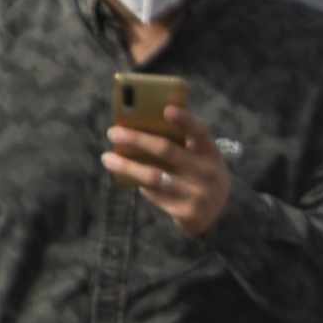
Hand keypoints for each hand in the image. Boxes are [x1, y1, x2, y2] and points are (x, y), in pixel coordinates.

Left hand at [104, 99, 238, 234]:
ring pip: (154, 176)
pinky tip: (125, 176)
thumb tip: (139, 127)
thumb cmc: (198, 174)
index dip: (185, 120)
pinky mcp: (187, 212)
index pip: (200, 132)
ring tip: (107, 158)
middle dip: (137, 139)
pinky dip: (138, 183)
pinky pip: (154, 195)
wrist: (215, 213)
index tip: (166, 109)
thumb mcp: (199, 158)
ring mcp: (198, 193)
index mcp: (211, 152)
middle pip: (167, 150)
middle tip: (113, 132)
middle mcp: (208, 172)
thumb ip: (180, 144)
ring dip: (126, 166)